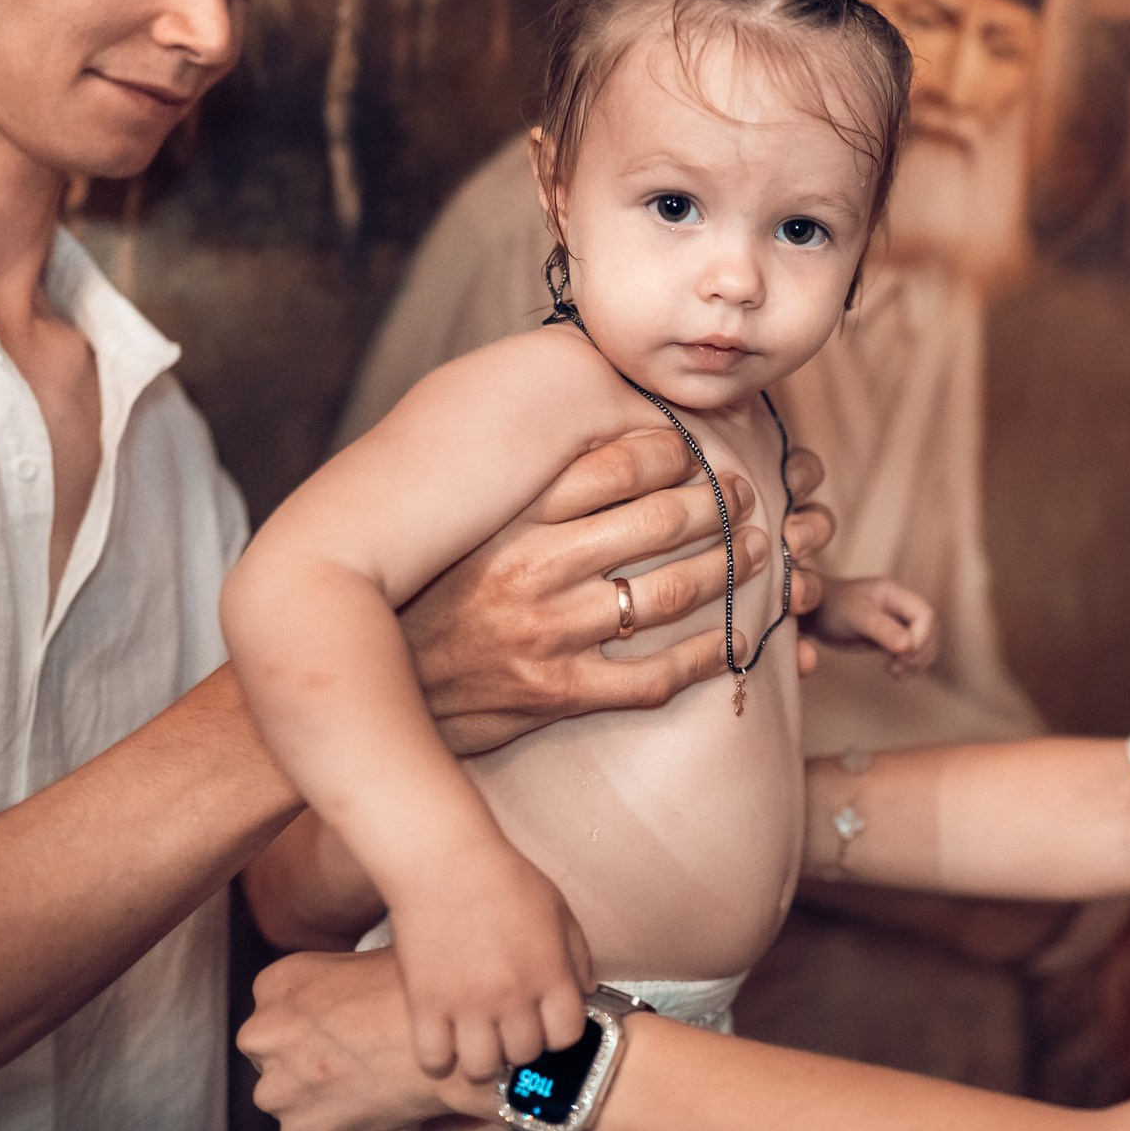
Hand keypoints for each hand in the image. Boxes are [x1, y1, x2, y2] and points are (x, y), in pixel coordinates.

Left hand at [238, 948, 498, 1130]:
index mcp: (274, 984)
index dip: (312, 1020)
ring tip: (367, 1084)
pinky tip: (373, 1104)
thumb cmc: (418, 990)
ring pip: (288, 1096)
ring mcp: (276, 1089)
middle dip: (306, 1060)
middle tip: (355, 1059)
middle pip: (275, 1054)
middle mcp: (260, 1035)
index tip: (343, 1027)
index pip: (278, 1008)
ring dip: (317, 1095)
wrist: (450, 1042)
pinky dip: (338, 1125)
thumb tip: (344, 991)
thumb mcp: (364, 959)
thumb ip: (334, 979)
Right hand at [389, 845, 594, 1079]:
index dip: (558, 1033)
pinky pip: (434, 1059)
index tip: (545, 1021)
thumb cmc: (503, 879)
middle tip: (508, 1026)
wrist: (444, 860)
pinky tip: (444, 1038)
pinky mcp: (426, 1004)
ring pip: (482, 1068)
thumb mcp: (558, 910)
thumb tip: (585, 993)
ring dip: (483, 1058)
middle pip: (525, 1054)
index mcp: (549, 972)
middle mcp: (512, 994)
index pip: (567, 1036)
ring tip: (477, 1039)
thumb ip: (576, 955)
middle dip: (521, 1044)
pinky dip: (440, 1057)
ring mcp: (467, 1003)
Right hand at [400, 429, 832, 753]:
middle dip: (719, 506)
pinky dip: (707, 654)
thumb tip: (594, 435)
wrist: (373, 689)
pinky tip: (734, 638)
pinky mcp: (560, 695)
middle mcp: (532, 571)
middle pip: (659, 522)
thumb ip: (526, 490)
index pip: (614, 466)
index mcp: (511, 520)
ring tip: (756, 550)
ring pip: (670, 592)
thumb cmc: (427, 600)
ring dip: (729, 568)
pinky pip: (657, 675)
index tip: (698, 453)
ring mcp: (549, 636)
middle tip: (745, 498)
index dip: (673, 452)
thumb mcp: (464, 529)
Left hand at [812, 576, 939, 676]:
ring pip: (923, 643)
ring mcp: (896, 622)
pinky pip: (910, 652)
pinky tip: (894, 674)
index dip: (922, 637)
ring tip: (894, 672)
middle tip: (896, 666)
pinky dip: (909, 666)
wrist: (813, 613)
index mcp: (895, 594)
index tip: (902, 654)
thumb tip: (908, 646)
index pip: (925, 615)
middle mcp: (900, 606)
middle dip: (919, 652)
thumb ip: (882, 629)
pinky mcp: (890, 637)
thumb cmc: (832, 608)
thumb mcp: (856, 617)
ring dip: (916, 662)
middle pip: (929, 631)